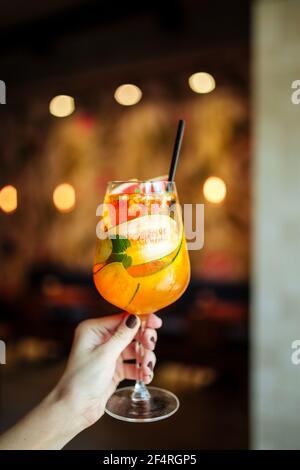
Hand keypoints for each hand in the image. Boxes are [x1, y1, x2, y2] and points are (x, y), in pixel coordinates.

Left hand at [51, 312, 161, 430]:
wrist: (75, 409)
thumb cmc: (82, 380)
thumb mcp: (105, 355)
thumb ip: (123, 335)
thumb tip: (136, 317)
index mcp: (94, 330)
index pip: (122, 319)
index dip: (141, 320)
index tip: (156, 323)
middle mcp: (101, 339)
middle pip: (131, 333)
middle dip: (144, 341)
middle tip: (150, 347)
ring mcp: (109, 354)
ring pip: (135, 349)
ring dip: (145, 358)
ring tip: (147, 369)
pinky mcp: (115, 369)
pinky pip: (134, 364)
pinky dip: (141, 370)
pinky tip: (145, 377)